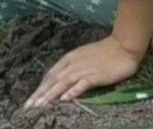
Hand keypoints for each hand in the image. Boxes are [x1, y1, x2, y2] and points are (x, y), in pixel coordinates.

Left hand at [25, 36, 142, 108]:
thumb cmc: (105, 52)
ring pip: (62, 83)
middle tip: (28, 106)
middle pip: (52, 80)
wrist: (123, 46)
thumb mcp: (83, 58)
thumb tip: (62, 81)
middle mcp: (72, 64)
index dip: (40, 87)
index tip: (31, 98)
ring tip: (40, 105)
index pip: (50, 75)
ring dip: (50, 94)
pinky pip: (81, 84)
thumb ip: (72, 68)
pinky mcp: (95, 75)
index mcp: (68, 59)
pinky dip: (72, 91)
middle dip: (39, 93)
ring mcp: (83, 69)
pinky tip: (64, 99)